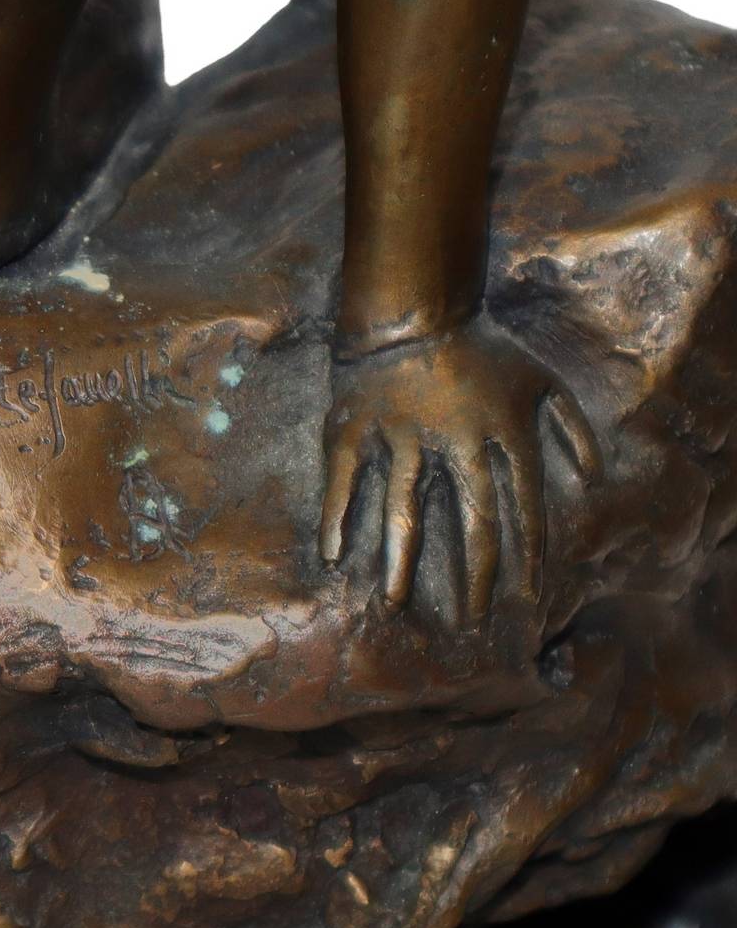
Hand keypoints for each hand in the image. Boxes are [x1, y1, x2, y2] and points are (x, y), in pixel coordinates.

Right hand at [321, 320, 599, 623]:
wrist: (411, 308)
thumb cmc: (480, 347)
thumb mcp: (543, 380)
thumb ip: (574, 430)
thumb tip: (595, 481)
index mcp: (503, 433)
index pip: (522, 509)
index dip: (526, 557)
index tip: (524, 598)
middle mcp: (455, 442)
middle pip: (469, 521)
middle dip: (474, 575)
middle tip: (470, 620)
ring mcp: (400, 435)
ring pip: (403, 509)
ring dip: (399, 561)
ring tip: (394, 605)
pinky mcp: (354, 427)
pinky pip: (344, 480)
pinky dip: (336, 517)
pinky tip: (333, 556)